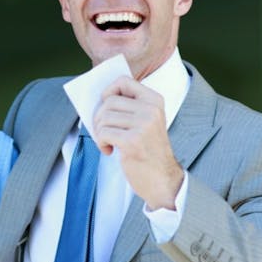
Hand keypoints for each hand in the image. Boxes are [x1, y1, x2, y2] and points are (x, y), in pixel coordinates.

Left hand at [91, 76, 183, 209]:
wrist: (163, 180)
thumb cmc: (148, 151)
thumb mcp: (146, 122)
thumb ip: (128, 107)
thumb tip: (98, 99)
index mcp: (154, 101)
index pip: (123, 81)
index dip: (108, 91)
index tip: (105, 105)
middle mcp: (151, 110)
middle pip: (109, 101)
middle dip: (99, 117)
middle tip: (103, 131)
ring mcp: (143, 125)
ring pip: (104, 117)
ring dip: (99, 132)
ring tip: (108, 142)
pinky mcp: (133, 141)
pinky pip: (103, 133)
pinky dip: (100, 142)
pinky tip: (109, 150)